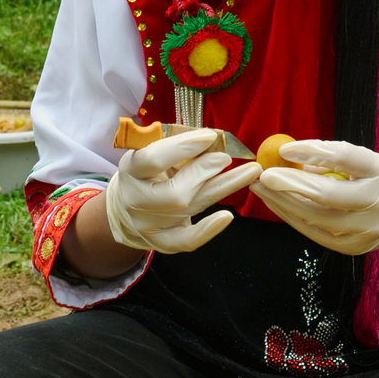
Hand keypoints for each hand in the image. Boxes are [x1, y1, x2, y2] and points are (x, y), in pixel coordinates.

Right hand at [105, 128, 261, 252]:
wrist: (128, 204)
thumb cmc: (147, 171)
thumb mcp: (152, 151)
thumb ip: (177, 146)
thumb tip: (213, 140)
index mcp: (131, 170)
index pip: (153, 159)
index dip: (182, 147)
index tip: (209, 136)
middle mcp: (136, 199)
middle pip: (175, 192)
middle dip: (204, 173)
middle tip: (226, 157)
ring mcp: (148, 224)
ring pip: (190, 208)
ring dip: (224, 188)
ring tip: (250, 172)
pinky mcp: (162, 241)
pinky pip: (188, 240)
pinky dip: (209, 230)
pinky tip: (228, 216)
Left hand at [252, 139, 378, 260]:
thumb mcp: (367, 160)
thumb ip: (332, 156)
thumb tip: (290, 154)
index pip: (346, 161)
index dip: (313, 155)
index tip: (284, 150)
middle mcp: (375, 209)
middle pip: (325, 198)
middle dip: (288, 186)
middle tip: (261, 174)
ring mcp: (362, 234)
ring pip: (314, 219)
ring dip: (283, 203)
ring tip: (260, 188)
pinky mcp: (350, 249)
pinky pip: (313, 232)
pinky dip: (292, 217)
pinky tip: (277, 204)